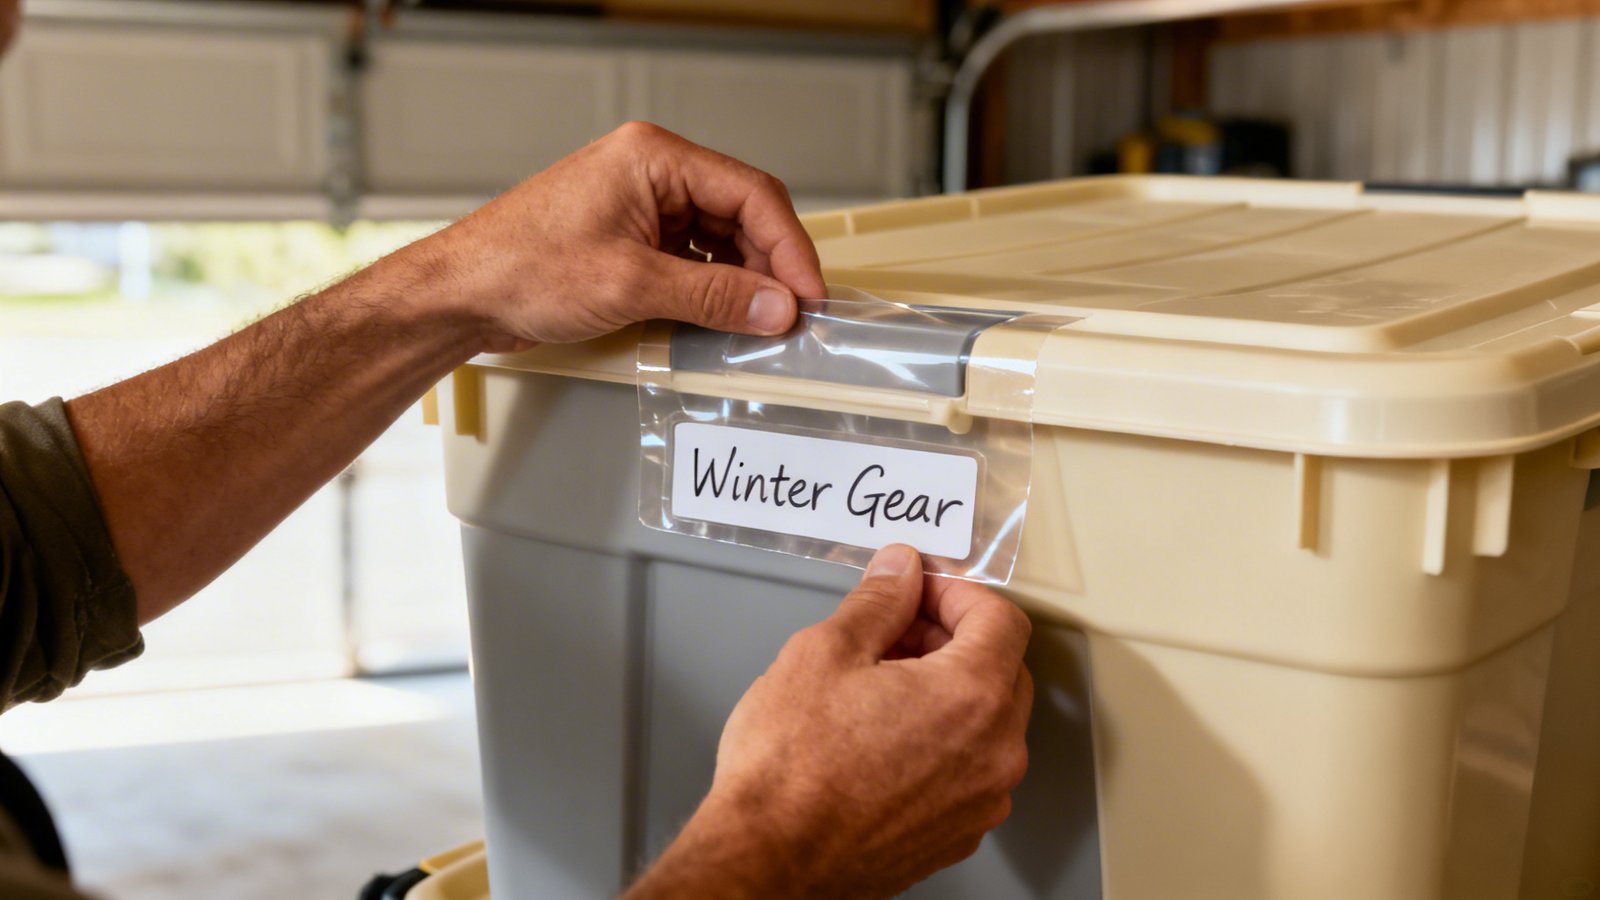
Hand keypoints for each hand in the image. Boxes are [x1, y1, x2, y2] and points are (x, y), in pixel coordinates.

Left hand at [412, 121, 826, 351]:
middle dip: (768, 267)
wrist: (460, 294)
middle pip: (740, 216)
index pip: (750, 193)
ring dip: (741, 282)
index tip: (808, 293)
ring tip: (758, 323)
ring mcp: (640, 208)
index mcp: (654, 157)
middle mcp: (652, 174)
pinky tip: (721, 319)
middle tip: (790, 316)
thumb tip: (775, 306)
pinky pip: (690, 261)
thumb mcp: (630, 285)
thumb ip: (712, 296)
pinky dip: (711, 290)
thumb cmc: (518, 267)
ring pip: (718, 242)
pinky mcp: (629, 241)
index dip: (789, 246)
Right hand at [626, 545, 1033, 898]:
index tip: (920, 590)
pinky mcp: (956, 834)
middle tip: (895, 631)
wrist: (768, 859)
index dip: (957, 592)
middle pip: (1002, 670)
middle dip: (953, 639)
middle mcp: (993, 754)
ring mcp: (979, 802)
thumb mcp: (825, 653)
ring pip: (986, 723)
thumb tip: (900, 573)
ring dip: (946, 691)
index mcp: (971, 697)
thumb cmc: (790, 769)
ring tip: (878, 687)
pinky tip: (882, 736)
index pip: (1001, 619)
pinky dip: (940, 741)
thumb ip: (878, 602)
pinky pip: (967, 770)